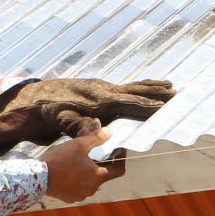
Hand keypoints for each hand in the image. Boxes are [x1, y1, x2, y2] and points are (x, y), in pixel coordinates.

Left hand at [0, 78, 172, 152]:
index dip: (145, 104)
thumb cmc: (51, 110)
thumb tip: (97, 130)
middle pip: (135, 90)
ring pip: (132, 86)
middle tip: (177, 91)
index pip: (127, 102)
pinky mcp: (99, 89)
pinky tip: (145, 89)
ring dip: (151, 87)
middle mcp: (103, 90)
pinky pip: (125, 88)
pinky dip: (139, 87)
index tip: (163, 105)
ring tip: (170, 85)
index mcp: (98, 98)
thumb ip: (78, 124)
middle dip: (156, 91)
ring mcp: (102, 87)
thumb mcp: (61, 120)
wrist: (37, 97)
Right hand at [41, 129, 123, 202]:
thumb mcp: (79, 144)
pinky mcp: (70, 197)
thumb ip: (96, 138)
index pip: (118, 170)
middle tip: (95, 152)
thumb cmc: (61, 159)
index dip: (121, 159)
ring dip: (89, 172)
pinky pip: (80, 187)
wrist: (39, 176)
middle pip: (104, 175)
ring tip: (80, 161)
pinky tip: (70, 171)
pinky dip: (79, 179)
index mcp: (98, 176)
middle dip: (102, 164)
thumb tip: (110, 132)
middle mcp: (92, 188)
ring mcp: (81, 194)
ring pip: (91, 182)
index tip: (118, 150)